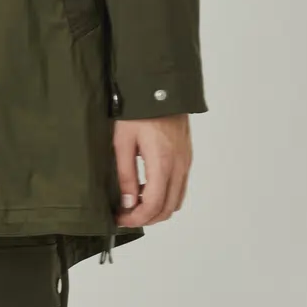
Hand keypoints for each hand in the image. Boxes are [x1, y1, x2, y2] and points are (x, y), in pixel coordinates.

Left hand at [112, 113, 191, 227]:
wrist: (160, 87)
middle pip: (169, 208)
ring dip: (157, 208)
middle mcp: (179, 166)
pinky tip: (147, 188)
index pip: (154, 205)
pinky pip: (180, 186)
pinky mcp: (186, 156)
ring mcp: (186, 161)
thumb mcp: (123, 141)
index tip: (120, 219)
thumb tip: (128, 202)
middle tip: (126, 215)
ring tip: (135, 203)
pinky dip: (166, 196)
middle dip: (147, 218)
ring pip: (177, 200)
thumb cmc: (138, 111)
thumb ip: (126, 174)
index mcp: (163, 163)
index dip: (137, 218)